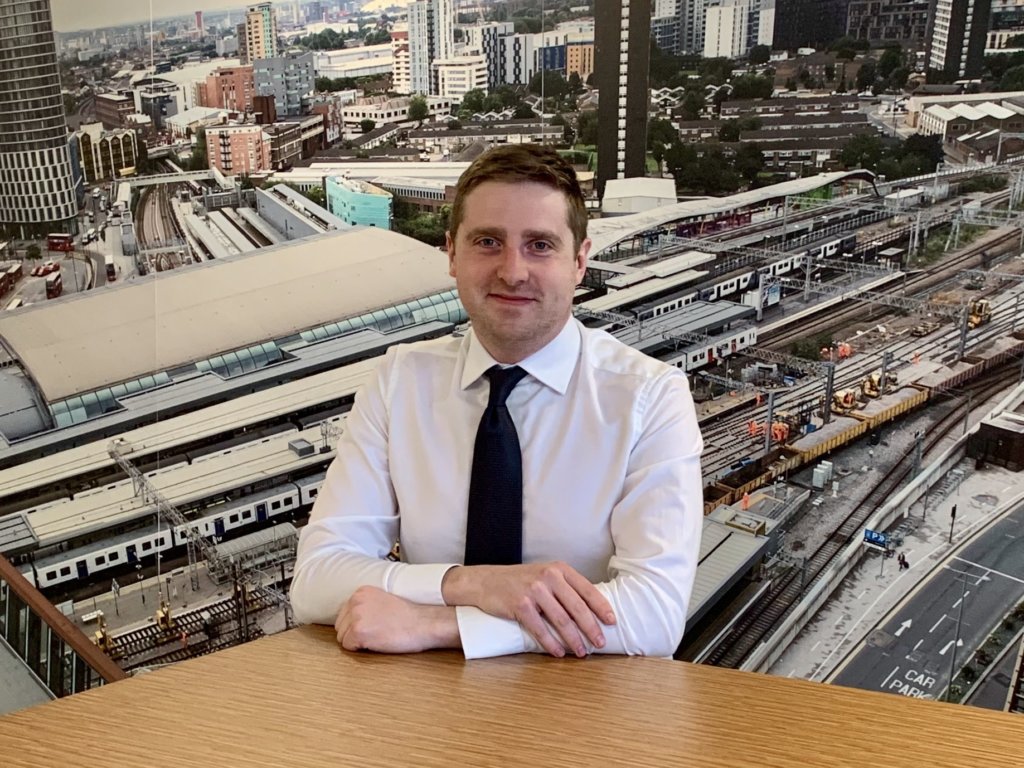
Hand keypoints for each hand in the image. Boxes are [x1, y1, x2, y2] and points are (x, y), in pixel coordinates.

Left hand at [335, 586, 458, 653]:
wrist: (422, 623)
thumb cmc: (408, 616)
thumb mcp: (383, 601)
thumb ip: (365, 605)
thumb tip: (350, 620)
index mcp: (361, 592)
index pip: (344, 614)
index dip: (356, 624)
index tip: (371, 626)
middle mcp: (355, 601)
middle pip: (340, 626)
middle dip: (353, 633)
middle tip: (375, 633)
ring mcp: (356, 616)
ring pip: (342, 637)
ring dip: (357, 641)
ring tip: (377, 637)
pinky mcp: (358, 632)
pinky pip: (348, 647)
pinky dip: (360, 649)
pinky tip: (376, 643)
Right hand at [442, 562, 614, 657]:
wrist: (486, 581)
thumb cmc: (520, 581)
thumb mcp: (545, 575)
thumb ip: (565, 587)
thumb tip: (591, 611)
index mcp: (560, 569)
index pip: (587, 590)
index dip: (602, 607)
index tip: (612, 622)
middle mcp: (549, 576)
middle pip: (577, 607)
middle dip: (591, 628)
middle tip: (600, 643)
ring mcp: (534, 590)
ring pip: (561, 620)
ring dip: (574, 640)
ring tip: (581, 652)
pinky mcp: (520, 605)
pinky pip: (540, 629)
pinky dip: (551, 643)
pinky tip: (558, 652)